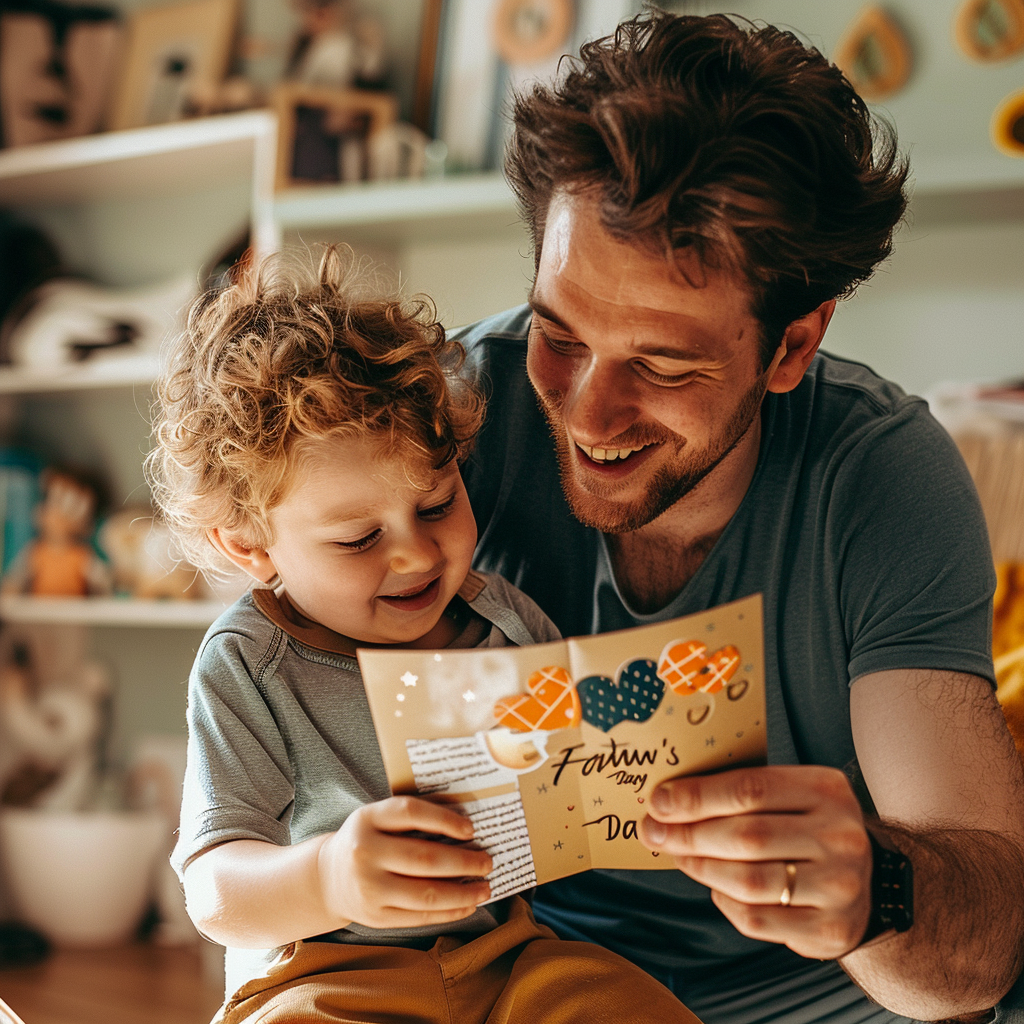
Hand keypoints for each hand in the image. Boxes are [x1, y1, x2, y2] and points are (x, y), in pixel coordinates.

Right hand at [318, 795, 491, 929]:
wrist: (327, 877)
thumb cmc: (367, 840)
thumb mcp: (378, 818)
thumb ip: (413, 816)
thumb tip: (465, 818)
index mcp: (367, 819)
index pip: (410, 813)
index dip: (444, 819)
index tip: (471, 829)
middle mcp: (364, 853)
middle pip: (424, 858)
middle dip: (464, 862)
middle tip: (487, 862)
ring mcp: (368, 888)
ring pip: (425, 894)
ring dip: (463, 892)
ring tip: (485, 887)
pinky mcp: (375, 917)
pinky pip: (420, 917)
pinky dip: (449, 912)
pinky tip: (467, 904)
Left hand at [639, 765, 872, 958]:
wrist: (864, 882)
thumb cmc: (807, 827)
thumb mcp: (790, 794)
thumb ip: (739, 791)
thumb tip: (667, 799)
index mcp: (826, 790)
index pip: (751, 788)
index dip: (697, 796)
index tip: (658, 802)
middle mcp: (840, 836)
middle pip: (747, 836)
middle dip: (689, 834)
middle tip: (654, 832)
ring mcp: (840, 886)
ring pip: (749, 881)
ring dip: (700, 867)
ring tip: (678, 856)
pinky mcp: (829, 929)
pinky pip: (757, 919)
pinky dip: (725, 901)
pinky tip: (715, 886)